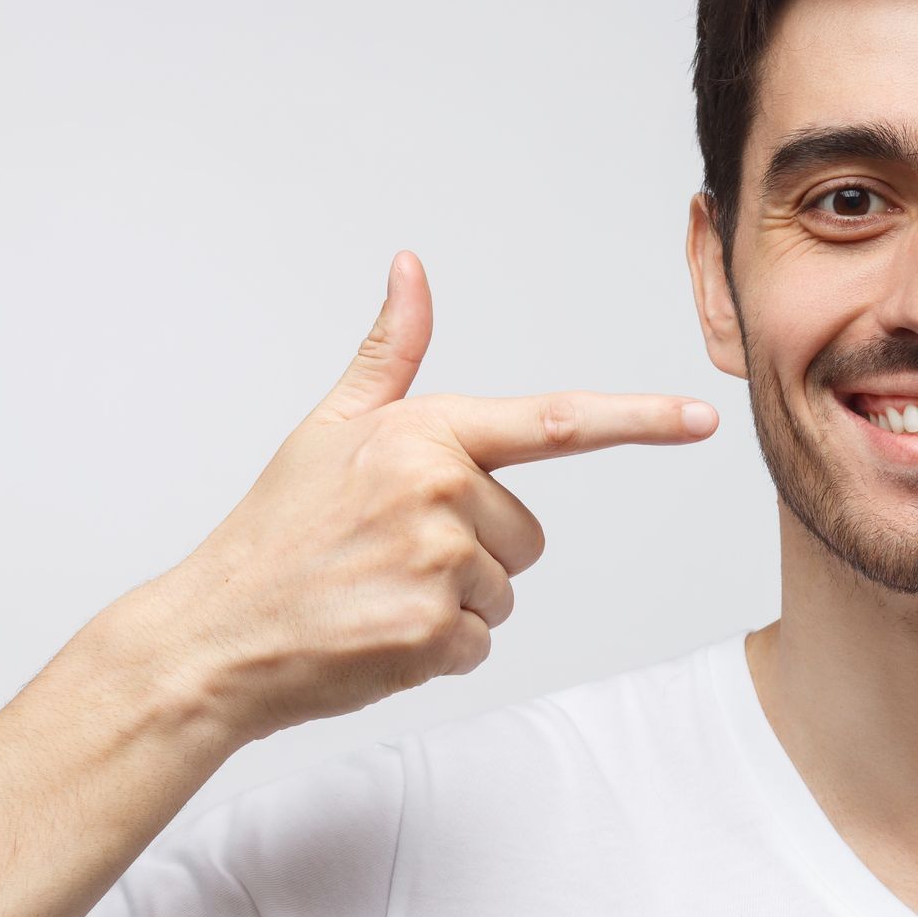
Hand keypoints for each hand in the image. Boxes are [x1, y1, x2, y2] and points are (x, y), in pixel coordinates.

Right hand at [120, 251, 718, 742]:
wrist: (215, 635)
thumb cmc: (278, 529)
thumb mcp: (330, 428)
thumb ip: (391, 354)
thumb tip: (412, 268)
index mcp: (425, 435)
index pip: (556, 421)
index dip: (639, 418)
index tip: (702, 417)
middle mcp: (441, 493)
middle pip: (528, 535)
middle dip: (477, 550)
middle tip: (393, 554)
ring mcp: (440, 566)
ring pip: (507, 589)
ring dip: (456, 602)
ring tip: (380, 591)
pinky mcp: (435, 633)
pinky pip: (482, 642)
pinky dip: (439, 648)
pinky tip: (380, 633)